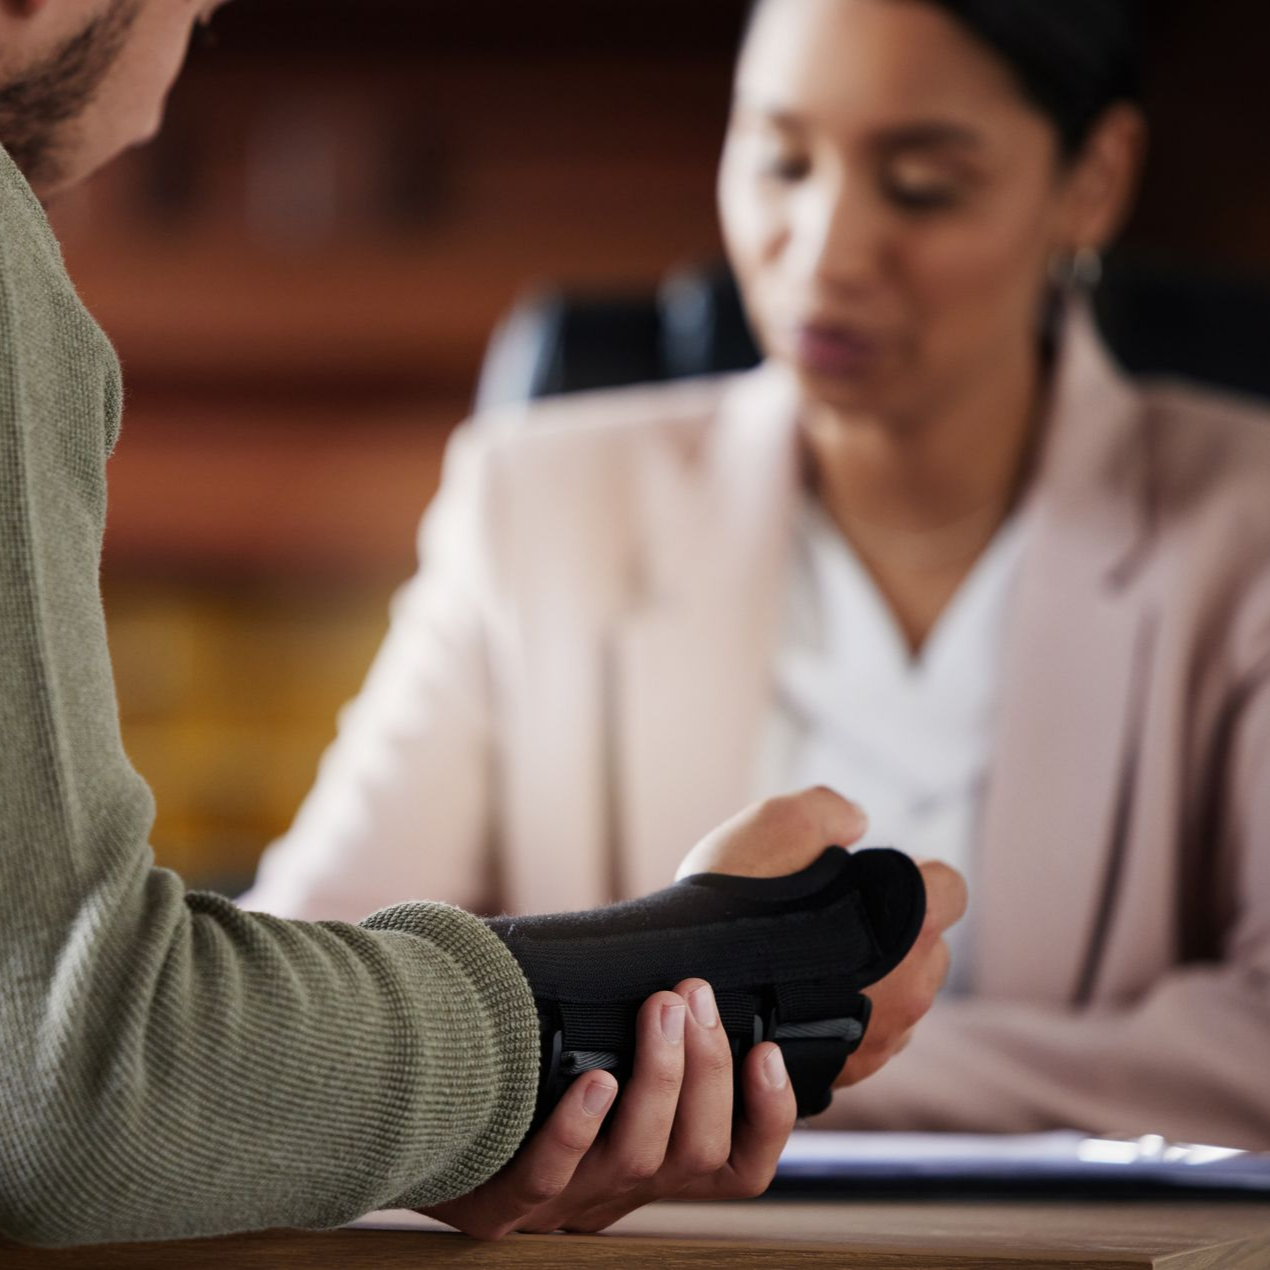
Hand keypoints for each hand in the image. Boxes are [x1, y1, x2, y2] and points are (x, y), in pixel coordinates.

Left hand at [421, 978, 796, 1239]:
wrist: (421, 1135)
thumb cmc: (526, 1089)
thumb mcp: (600, 1068)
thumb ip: (648, 1035)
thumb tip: (696, 969)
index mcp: (654, 1164)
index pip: (741, 1165)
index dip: (769, 1118)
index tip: (767, 1050)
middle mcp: (619, 1191)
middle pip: (696, 1153)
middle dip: (708, 1069)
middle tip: (693, 995)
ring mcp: (562, 1203)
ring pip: (636, 1160)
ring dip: (660, 1079)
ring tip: (661, 1010)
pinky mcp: (499, 1205)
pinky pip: (546, 1177)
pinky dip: (576, 1129)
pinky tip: (594, 1082)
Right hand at [674, 786, 966, 1090]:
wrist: (679, 998)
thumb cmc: (729, 912)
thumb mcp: (776, 824)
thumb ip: (829, 810)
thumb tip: (856, 820)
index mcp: (910, 925)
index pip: (949, 887)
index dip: (911, 874)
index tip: (863, 874)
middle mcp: (913, 989)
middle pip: (926, 946)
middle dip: (891, 930)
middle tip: (825, 918)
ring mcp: (884, 1040)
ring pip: (899, 997)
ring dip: (870, 978)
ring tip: (802, 963)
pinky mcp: (850, 1073)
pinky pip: (865, 1037)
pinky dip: (841, 1017)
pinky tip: (792, 1000)